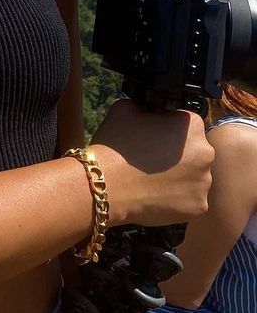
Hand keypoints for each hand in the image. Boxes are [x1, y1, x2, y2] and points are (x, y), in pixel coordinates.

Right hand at [90, 99, 213, 227]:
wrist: (106, 186)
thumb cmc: (115, 146)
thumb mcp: (127, 107)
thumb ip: (149, 106)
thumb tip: (155, 111)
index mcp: (192, 125)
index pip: (185, 122)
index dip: (167, 127)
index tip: (152, 136)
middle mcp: (206, 153)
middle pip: (195, 150)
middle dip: (176, 153)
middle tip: (151, 158)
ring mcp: (204, 182)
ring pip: (194, 175)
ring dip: (179, 175)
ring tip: (151, 178)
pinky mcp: (198, 206)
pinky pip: (190, 198)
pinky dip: (176, 197)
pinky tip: (155, 193)